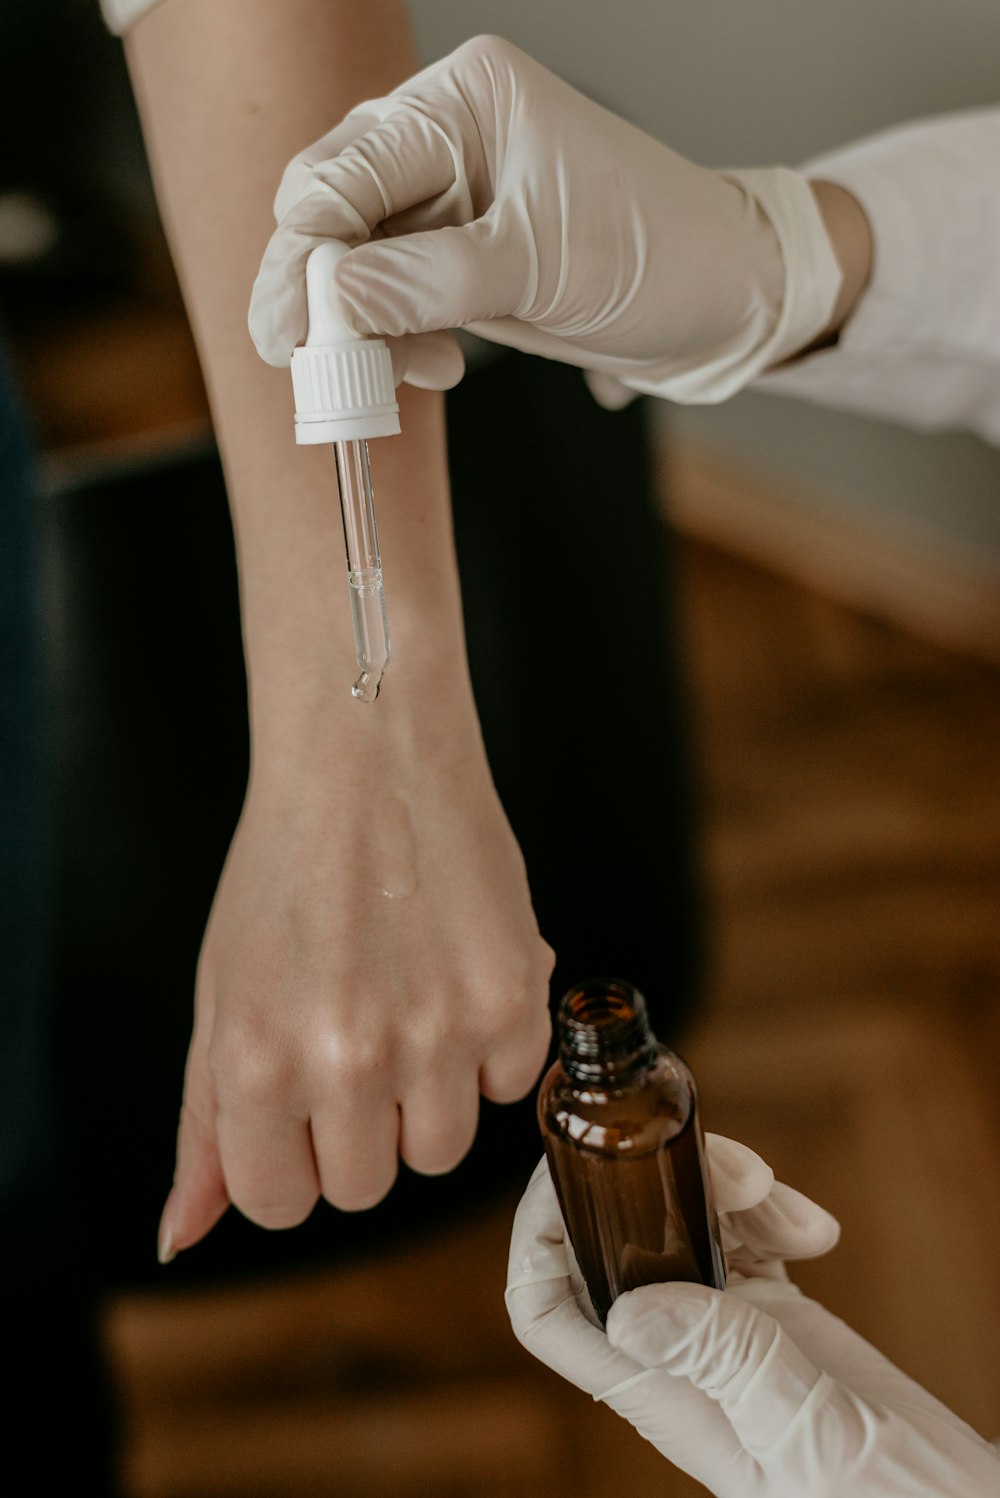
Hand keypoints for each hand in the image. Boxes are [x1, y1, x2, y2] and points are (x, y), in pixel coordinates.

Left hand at [157, 718, 553, 1258]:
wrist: (371, 759)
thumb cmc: (286, 869)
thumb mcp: (219, 994)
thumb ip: (203, 1126)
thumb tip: (178, 1240)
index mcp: (258, 1061)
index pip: (278, 1202)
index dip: (291, 1155)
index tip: (302, 1102)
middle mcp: (349, 1057)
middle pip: (367, 1185)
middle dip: (358, 1128)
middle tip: (357, 1036)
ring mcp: (439, 1030)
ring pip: (441, 1149)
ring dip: (427, 1095)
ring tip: (409, 1005)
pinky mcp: (512, 999)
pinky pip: (506, 1085)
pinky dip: (488, 1047)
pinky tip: (457, 976)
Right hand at [249, 35, 842, 403]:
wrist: (716, 300)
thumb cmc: (656, 256)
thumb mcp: (541, 267)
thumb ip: (431, 280)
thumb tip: (334, 297)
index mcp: (469, 99)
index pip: (354, 168)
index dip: (314, 247)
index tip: (298, 323)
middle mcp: (447, 134)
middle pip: (335, 207)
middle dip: (317, 289)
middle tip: (296, 359)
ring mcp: (446, 196)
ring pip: (354, 259)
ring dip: (356, 326)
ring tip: (375, 382)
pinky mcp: (453, 252)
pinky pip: (389, 294)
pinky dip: (392, 339)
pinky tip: (428, 370)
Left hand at [506, 1144, 999, 1496]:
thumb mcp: (810, 1439)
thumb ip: (730, 1368)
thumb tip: (630, 1307)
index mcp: (664, 1395)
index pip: (550, 1309)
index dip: (539, 1235)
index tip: (577, 1169)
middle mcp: (682, 1360)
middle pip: (614, 1244)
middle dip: (649, 1182)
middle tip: (731, 1169)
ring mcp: (729, 1336)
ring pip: (682, 1229)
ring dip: (722, 1190)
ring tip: (781, 1197)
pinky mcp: (780, 1322)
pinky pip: (744, 1241)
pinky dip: (770, 1214)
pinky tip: (814, 1229)